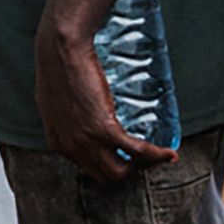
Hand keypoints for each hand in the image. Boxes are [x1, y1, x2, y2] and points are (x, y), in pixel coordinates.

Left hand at [35, 21, 175, 181]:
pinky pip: (137, 151)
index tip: (123, 158)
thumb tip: (79, 118)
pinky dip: (157, 155)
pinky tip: (168, 152)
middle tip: (144, 158)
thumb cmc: (56, 66)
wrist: (61, 50)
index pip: (88, 167)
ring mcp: (86, 140)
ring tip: (156, 156)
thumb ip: (65, 116)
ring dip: (143, 166)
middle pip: (106, 174)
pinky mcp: (104, 129)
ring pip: (122, 170)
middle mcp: (70, 146)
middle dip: (128, 170)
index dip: (109, 165)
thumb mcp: (54, 100)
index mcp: (57, 141)